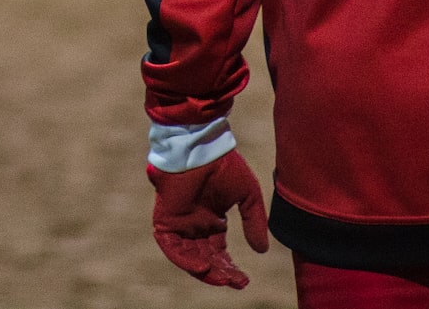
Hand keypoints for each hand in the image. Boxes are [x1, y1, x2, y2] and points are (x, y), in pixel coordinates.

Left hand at [148, 150, 269, 287]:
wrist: (202, 148)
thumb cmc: (225, 165)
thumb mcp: (248, 195)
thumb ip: (254, 221)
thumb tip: (262, 250)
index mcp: (212, 220)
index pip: (219, 252)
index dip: (230, 267)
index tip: (244, 280)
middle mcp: (195, 226)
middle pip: (206, 259)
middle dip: (220, 272)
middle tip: (235, 281)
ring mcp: (180, 225)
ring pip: (190, 258)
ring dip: (205, 270)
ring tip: (222, 277)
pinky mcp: (166, 222)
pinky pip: (173, 248)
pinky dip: (186, 260)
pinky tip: (202, 266)